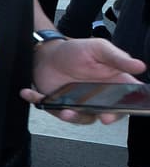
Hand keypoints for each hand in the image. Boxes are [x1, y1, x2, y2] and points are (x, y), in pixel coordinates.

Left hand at [21, 38, 145, 123]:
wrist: (48, 52)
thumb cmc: (75, 50)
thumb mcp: (99, 49)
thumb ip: (118, 58)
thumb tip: (140, 66)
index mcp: (112, 85)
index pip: (124, 103)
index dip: (122, 110)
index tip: (114, 113)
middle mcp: (97, 98)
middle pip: (103, 114)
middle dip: (100, 117)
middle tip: (99, 116)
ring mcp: (77, 103)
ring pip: (79, 117)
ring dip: (71, 116)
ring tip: (65, 110)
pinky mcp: (58, 104)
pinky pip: (50, 108)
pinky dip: (38, 101)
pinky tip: (28, 93)